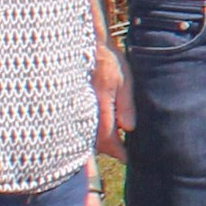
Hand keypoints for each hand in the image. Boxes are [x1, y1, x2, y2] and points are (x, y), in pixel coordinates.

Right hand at [89, 42, 129, 158]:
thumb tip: (129, 128)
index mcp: (101, 107)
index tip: (126, 158)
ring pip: (87, 134)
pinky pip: (82, 123)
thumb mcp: (124, 82)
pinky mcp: (76, 102)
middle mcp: (87, 110)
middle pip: (95, 140)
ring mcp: (79, 107)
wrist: (90, 47)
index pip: (108, 138)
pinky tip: (98, 130)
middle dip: (108, 150)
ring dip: (99, 142)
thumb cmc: (110, 63)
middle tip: (120, 154)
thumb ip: (126, 106)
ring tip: (112, 146)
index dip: (117, 151)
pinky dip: (90, 131)